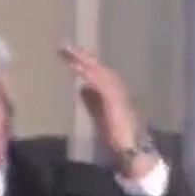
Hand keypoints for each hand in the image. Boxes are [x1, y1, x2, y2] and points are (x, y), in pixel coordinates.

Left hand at [58, 44, 156, 178]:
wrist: (131, 148)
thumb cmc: (117, 136)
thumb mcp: (99, 115)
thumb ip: (91, 102)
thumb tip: (82, 87)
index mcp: (111, 91)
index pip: (96, 72)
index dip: (83, 62)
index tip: (68, 53)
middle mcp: (115, 88)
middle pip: (96, 68)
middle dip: (80, 57)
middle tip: (63, 47)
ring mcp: (116, 93)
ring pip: (98, 73)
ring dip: (83, 62)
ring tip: (68, 53)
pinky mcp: (114, 101)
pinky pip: (100, 84)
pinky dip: (89, 75)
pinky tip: (78, 70)